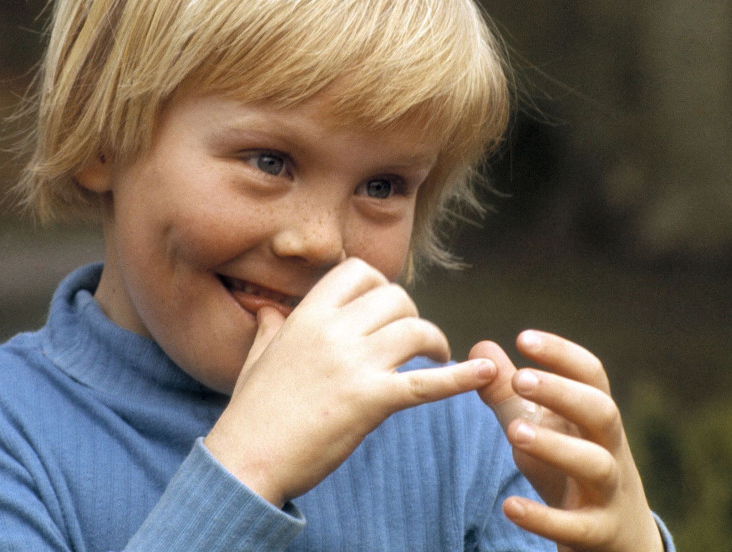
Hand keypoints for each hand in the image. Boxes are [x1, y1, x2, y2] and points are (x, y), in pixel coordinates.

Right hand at [205, 257, 496, 506]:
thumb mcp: (258, 357)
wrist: (247, 458)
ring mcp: (353, 365)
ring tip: (439, 357)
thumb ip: (269, 326)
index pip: (359, 272)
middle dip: (412, 314)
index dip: (381, 285)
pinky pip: (425, 383)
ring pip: (415, 330)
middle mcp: (333, 331)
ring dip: (435, 342)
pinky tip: (485, 373)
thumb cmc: (252, 410)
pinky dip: (460, 378)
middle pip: (395, 298)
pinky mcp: (371, 401)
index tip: (386, 308)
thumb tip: (269, 310)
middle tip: (414, 339)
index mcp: (307, 316)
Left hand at [469, 331, 662, 551]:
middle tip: (520, 379)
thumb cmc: (569, 469)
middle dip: (563, 392)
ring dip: (556, 446)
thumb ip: (508, 392)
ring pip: (596, 465)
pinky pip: (578, 527)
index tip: (523, 338)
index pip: (591, 375)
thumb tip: (480, 348)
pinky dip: (544, 519)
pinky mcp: (600, 534)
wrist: (617, 540)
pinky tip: (509, 507)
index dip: (561, 354)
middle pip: (602, 412)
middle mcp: (610, 448)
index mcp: (595, 417)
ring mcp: (609, 492)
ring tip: (513, 431)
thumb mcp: (540, 428)